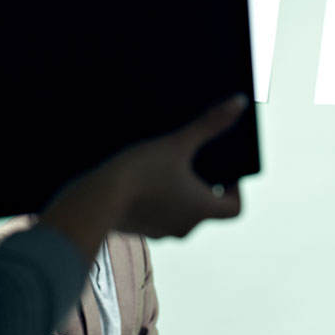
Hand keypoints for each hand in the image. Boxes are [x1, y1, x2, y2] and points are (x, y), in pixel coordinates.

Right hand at [40, 95, 245, 256]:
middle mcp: (186, 226)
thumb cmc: (141, 173)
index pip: (235, 209)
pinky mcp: (141, 229)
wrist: (95, 201)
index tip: (225, 170)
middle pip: (208, 208)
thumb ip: (209, 125)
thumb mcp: (177, 144)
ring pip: (182, 212)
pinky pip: (159, 215)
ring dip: (181, 193)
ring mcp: (162, 231)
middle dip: (205, 186)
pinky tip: (145, 179)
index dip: (236, 190)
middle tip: (196, 162)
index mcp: (202, 210)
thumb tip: (239, 104)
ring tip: (169, 167)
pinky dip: (160, 200)